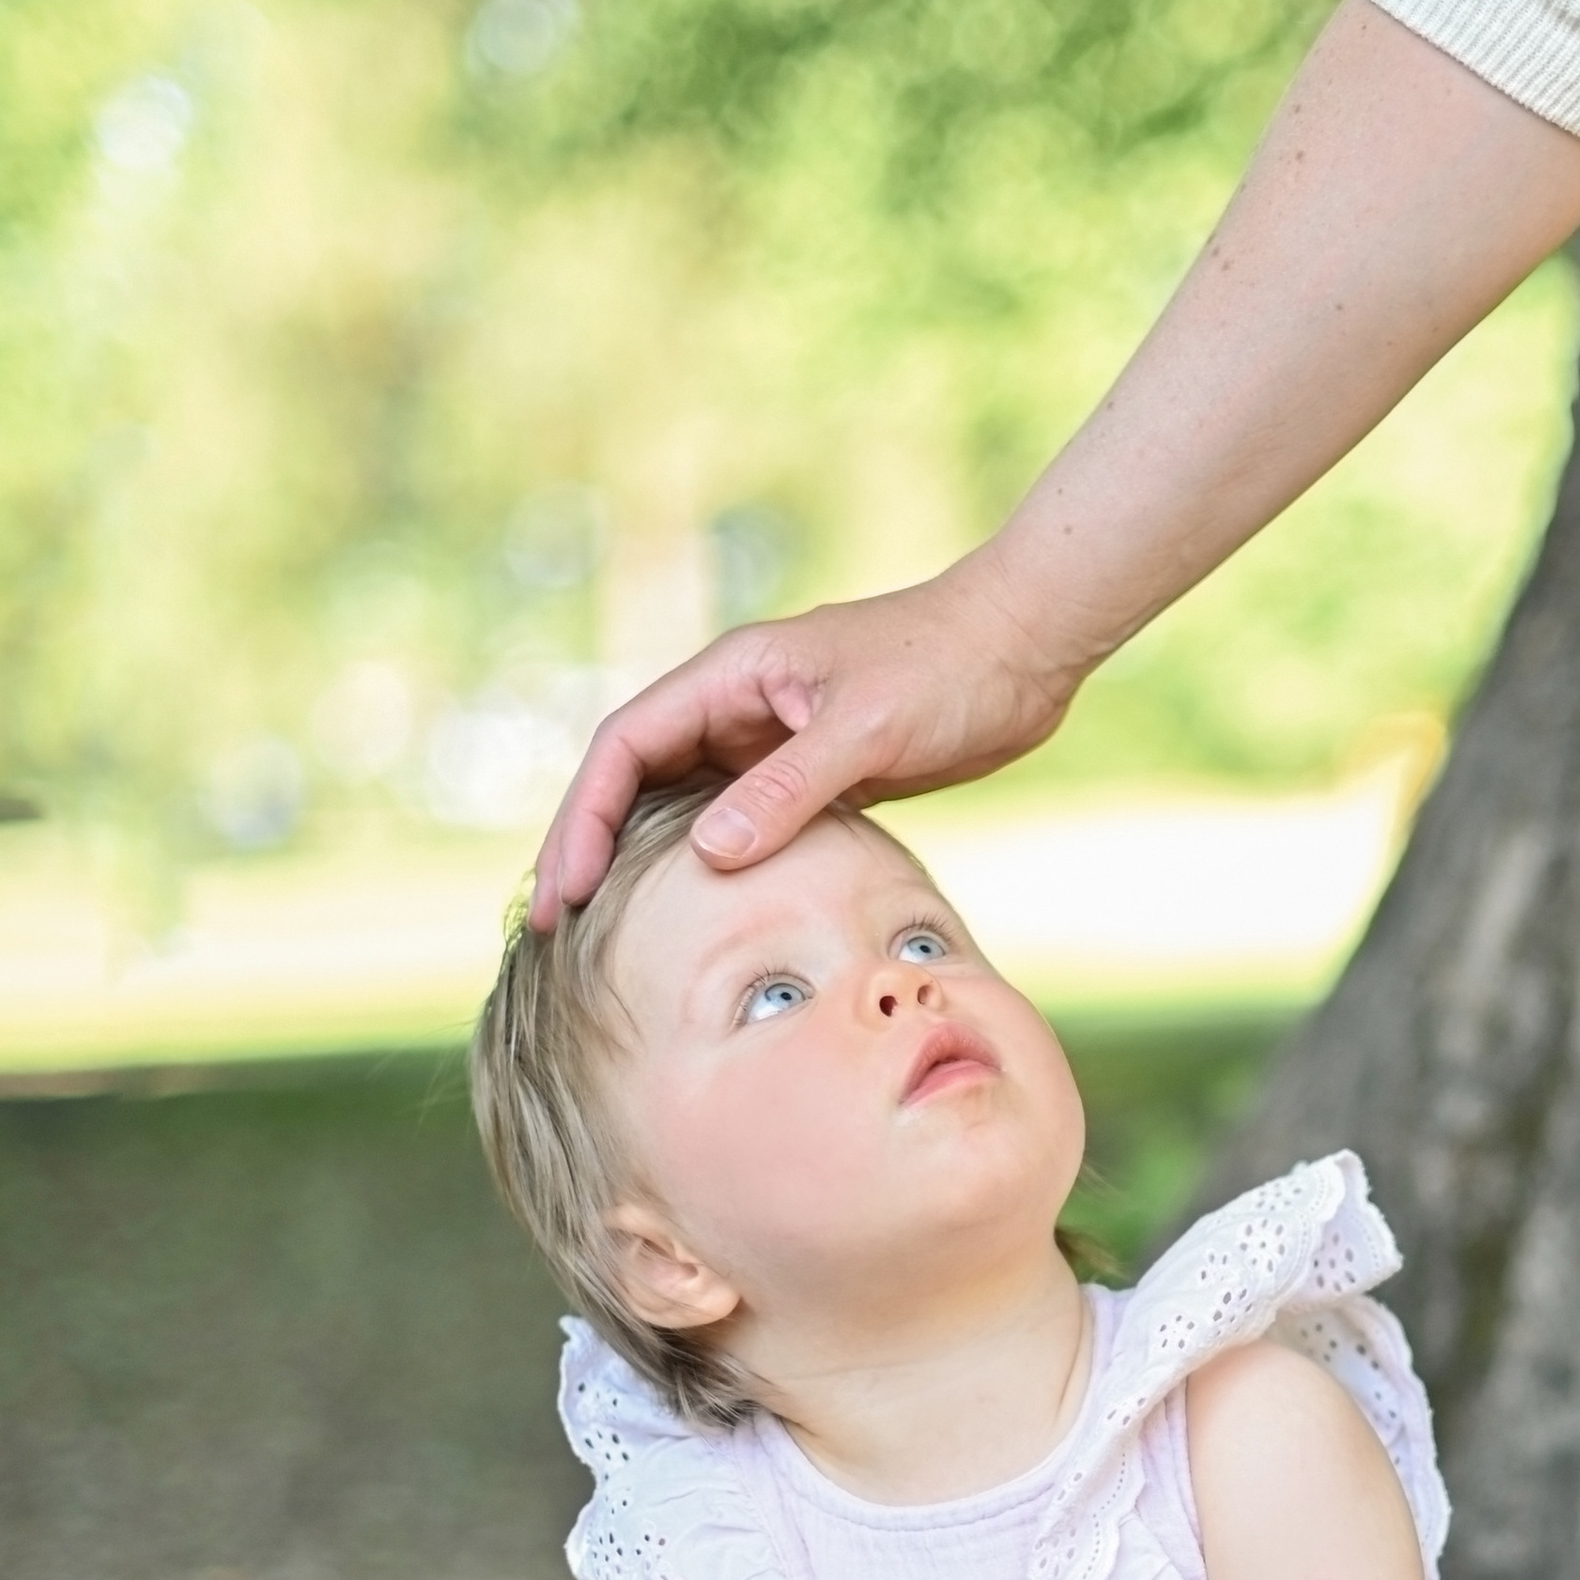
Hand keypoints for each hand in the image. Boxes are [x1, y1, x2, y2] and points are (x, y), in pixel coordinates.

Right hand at [530, 551, 1081, 922]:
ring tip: (606, 932)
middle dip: (590, 845)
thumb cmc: (949, 666)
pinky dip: (711, 866)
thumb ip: (789, 788)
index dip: (583, 816)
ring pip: (685, 805)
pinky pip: (743, 823)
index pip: (627, 745)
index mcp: (733, 674)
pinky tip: (700, 917)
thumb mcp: (868, 726)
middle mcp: (741, 705)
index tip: (564, 888)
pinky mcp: (816, 774)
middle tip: (553, 925)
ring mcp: (776, 740)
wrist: (1026, 647)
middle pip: (637, 778)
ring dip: (642, 861)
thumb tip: (707, 856)